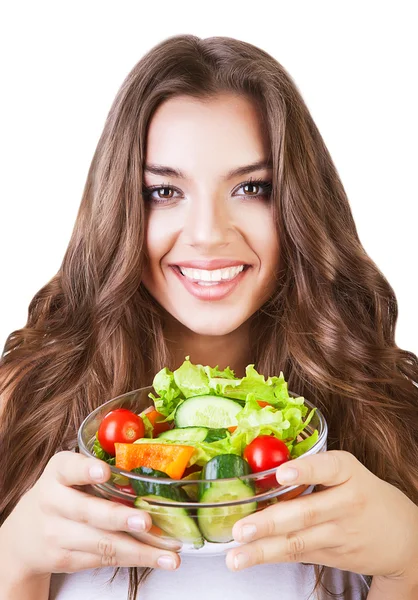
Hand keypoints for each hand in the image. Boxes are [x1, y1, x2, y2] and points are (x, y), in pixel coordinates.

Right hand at [0, 451, 179, 581]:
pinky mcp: (65, 559)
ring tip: (168, 554)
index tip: (105, 471)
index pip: (70, 468)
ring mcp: (56, 534)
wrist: (25, 533)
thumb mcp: (71, 470)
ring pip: (101, 543)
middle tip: (146, 521)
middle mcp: (53, 501)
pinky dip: (133, 560)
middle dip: (120, 518)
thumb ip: (103, 458)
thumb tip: (153, 427)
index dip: (87, 470)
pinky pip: (103, 560)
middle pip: (88, 512)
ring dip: (139, 550)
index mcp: (58, 471)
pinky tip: (156, 559)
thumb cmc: (62, 492)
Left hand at [226, 450, 417, 579]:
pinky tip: (248, 558)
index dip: (305, 471)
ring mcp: (340, 532)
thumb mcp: (346, 472)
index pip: (328, 467)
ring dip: (263, 550)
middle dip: (270, 522)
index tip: (283, 473)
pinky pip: (298, 554)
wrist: (404, 535)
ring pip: (298, 541)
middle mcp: (346, 501)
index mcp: (347, 471)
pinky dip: (271, 556)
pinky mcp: (333, 555)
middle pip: (306, 513)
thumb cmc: (363, 493)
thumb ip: (312, 471)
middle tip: (241, 528)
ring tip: (236, 555)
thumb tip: (261, 469)